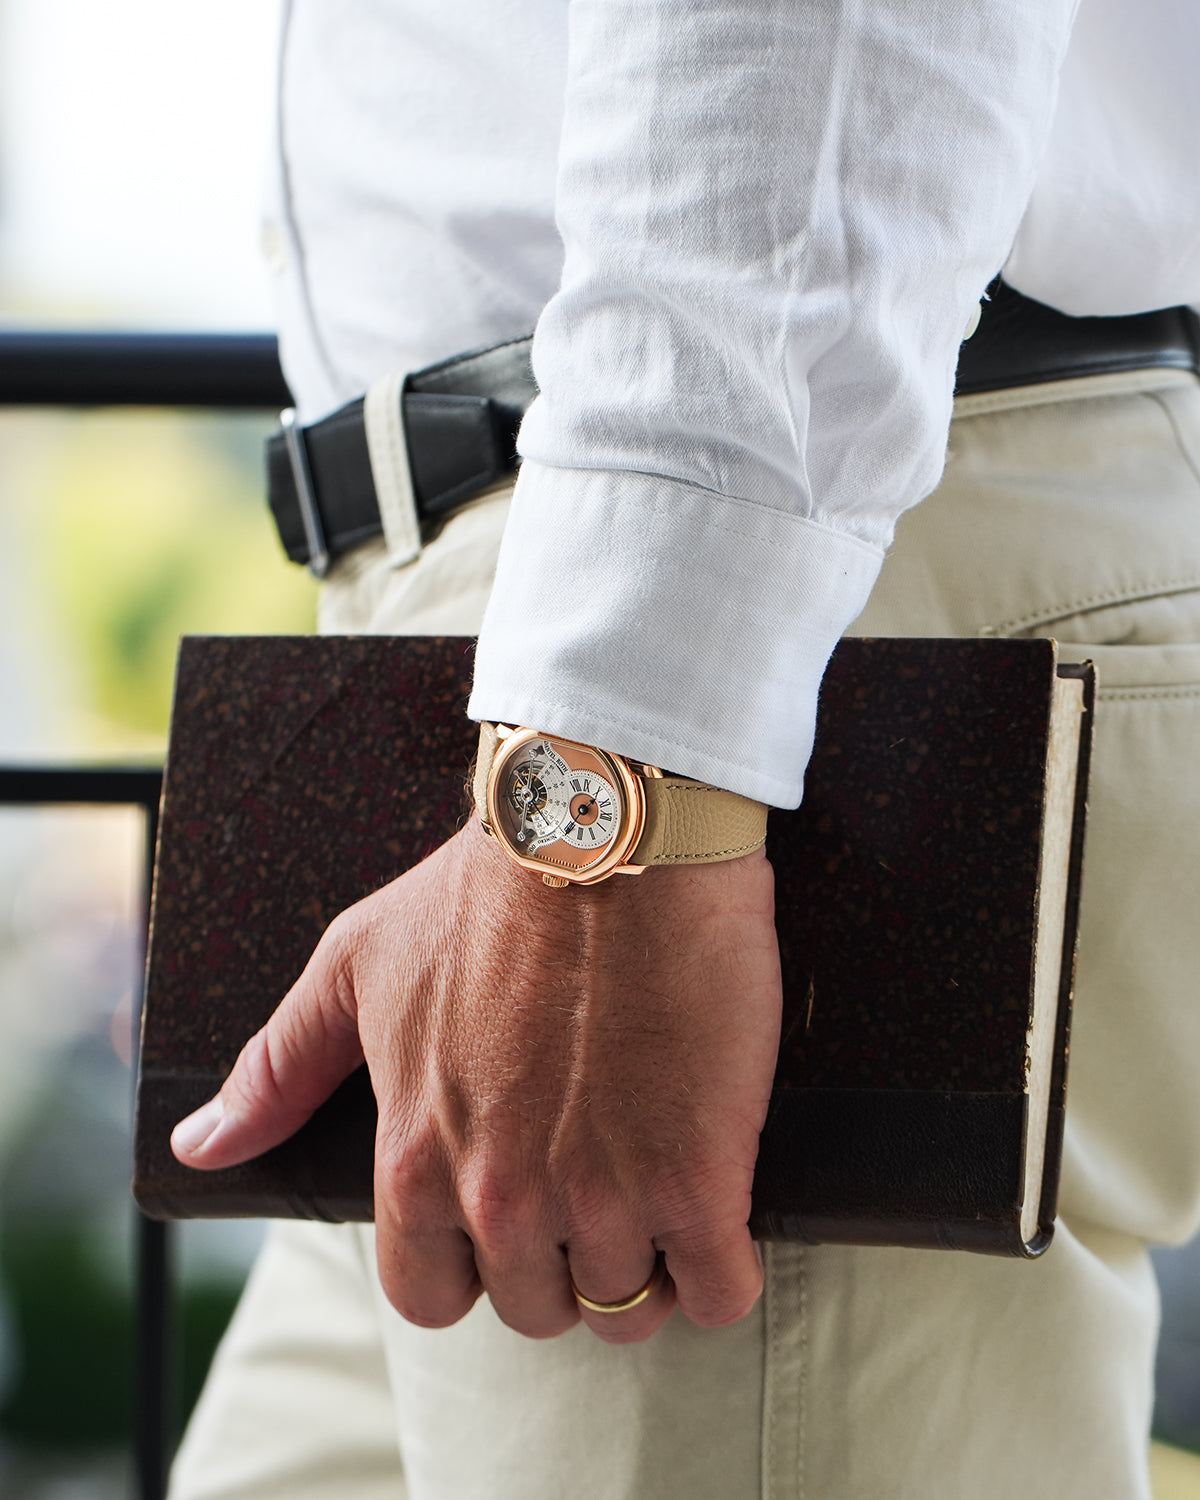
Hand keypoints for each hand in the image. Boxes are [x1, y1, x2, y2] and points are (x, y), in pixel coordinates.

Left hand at [171, 818, 781, 1343]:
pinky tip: (716, 1207)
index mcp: (415, 1160)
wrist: (610, 829)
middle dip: (562, 1259)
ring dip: (644, 1260)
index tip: (511, 1209)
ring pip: (625, 1306)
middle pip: (538, 1307)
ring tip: (657, 1179)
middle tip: (595, 1178)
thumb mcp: (356, 962)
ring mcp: (603, 1195)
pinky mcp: (698, 1176)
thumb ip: (279, 1067)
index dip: (471, 1262)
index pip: (429, 1296)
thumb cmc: (484, 889)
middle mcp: (501, 1198)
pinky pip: (717, 1290)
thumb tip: (200, 1148)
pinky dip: (721, 1268)